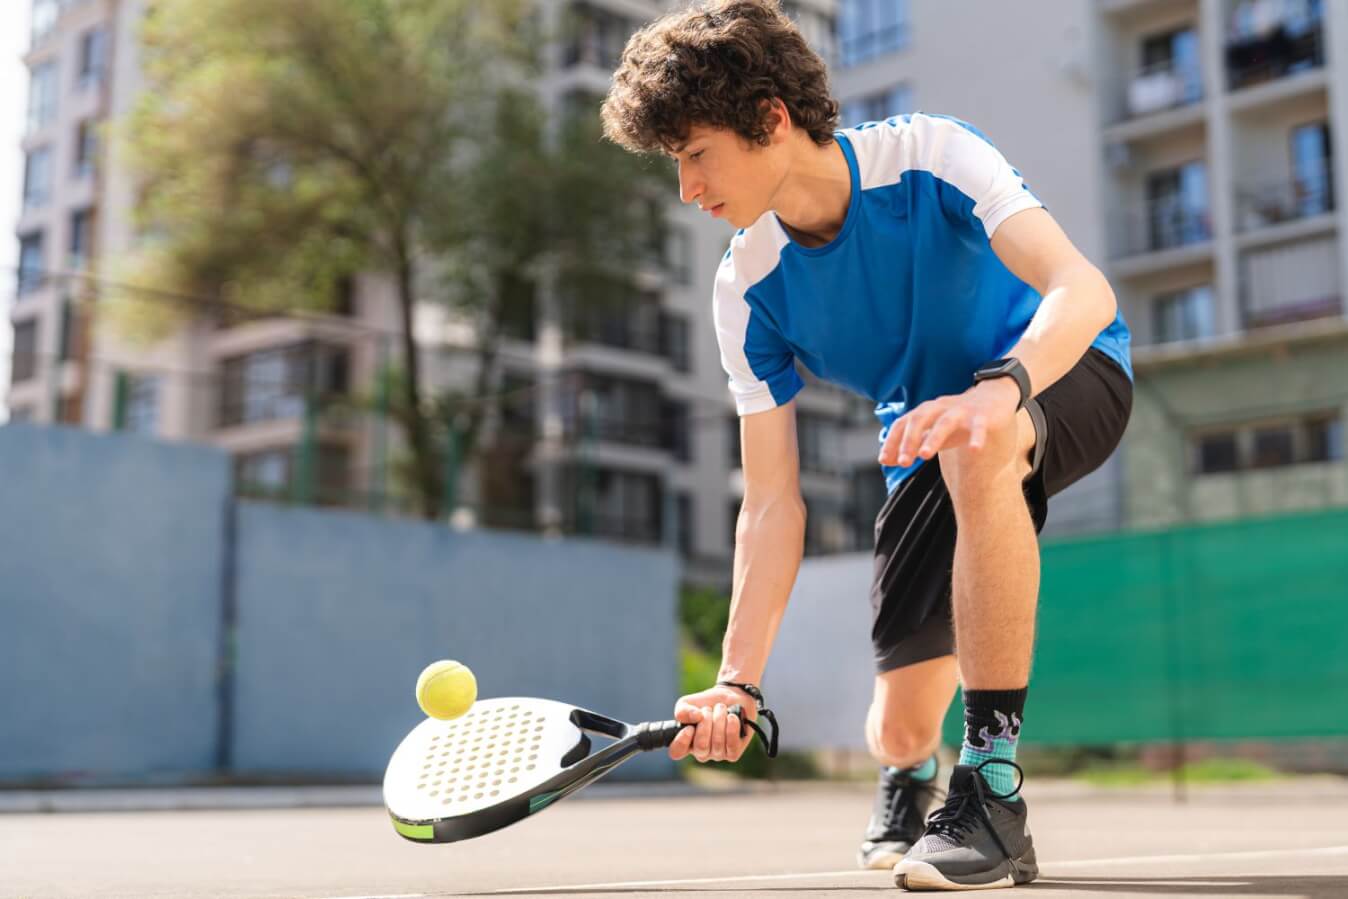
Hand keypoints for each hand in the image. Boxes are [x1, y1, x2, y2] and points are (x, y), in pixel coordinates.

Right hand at [667, 684, 757, 762]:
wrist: (730, 698)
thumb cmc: (706, 703)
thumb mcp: (687, 703)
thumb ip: (683, 710)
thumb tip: (696, 717)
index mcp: (686, 742)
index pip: (676, 752)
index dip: (682, 742)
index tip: (689, 727)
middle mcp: (700, 752)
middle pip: (701, 747)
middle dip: (706, 722)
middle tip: (708, 709)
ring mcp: (717, 754)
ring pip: (717, 743)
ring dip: (719, 719)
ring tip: (721, 708)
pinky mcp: (733, 753)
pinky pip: (732, 745)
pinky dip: (732, 727)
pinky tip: (732, 717)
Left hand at [879, 378, 1020, 466]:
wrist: (992, 398)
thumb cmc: (957, 419)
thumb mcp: (932, 432)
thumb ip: (911, 445)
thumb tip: (886, 460)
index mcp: (925, 411)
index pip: (903, 423)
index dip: (892, 441)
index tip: (884, 460)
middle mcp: (940, 408)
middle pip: (920, 419)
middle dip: (909, 440)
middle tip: (902, 462)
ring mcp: (962, 411)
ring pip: (945, 422)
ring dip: (933, 438)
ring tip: (924, 456)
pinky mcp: (983, 415)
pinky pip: (979, 426)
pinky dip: (976, 437)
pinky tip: (974, 450)